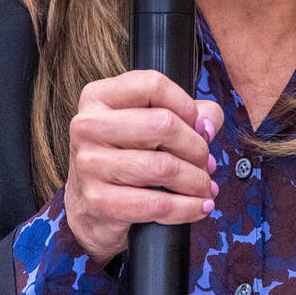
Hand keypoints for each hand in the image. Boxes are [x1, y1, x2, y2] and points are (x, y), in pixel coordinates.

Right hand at [64, 70, 224, 264]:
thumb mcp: (153, 124)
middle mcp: (87, 126)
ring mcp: (88, 164)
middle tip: (206, 163)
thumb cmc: (128, 157)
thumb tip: (208, 125)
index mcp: (98, 97)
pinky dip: (187, 208)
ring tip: (205, 186)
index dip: (186, 106)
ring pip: (163, 167)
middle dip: (197, 148)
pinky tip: (199, 207)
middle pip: (164, 125)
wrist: (92, 209)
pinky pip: (157, 204)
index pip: (153, 85)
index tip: (198, 126)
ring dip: (196, 181)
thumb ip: (192, 113)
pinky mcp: (97, 201)